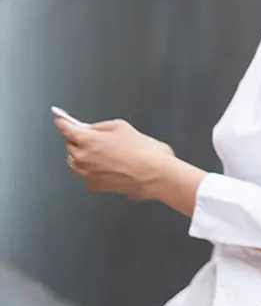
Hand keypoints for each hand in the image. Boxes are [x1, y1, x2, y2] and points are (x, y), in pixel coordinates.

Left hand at [56, 117, 177, 200]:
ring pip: (74, 162)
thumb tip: (90, 129)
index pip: (66, 129)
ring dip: (83, 155)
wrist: (155, 175)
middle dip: (78, 140)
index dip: (63, 123)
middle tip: (95, 137)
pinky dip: (92, 169)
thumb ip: (100, 127)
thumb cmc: (144, 152)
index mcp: (88, 140)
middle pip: (69, 145)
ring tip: (104, 153)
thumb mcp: (122, 127)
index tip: (60, 120)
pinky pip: (86, 174)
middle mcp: (82, 158)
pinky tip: (109, 166)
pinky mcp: (94, 185)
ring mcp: (87, 174)